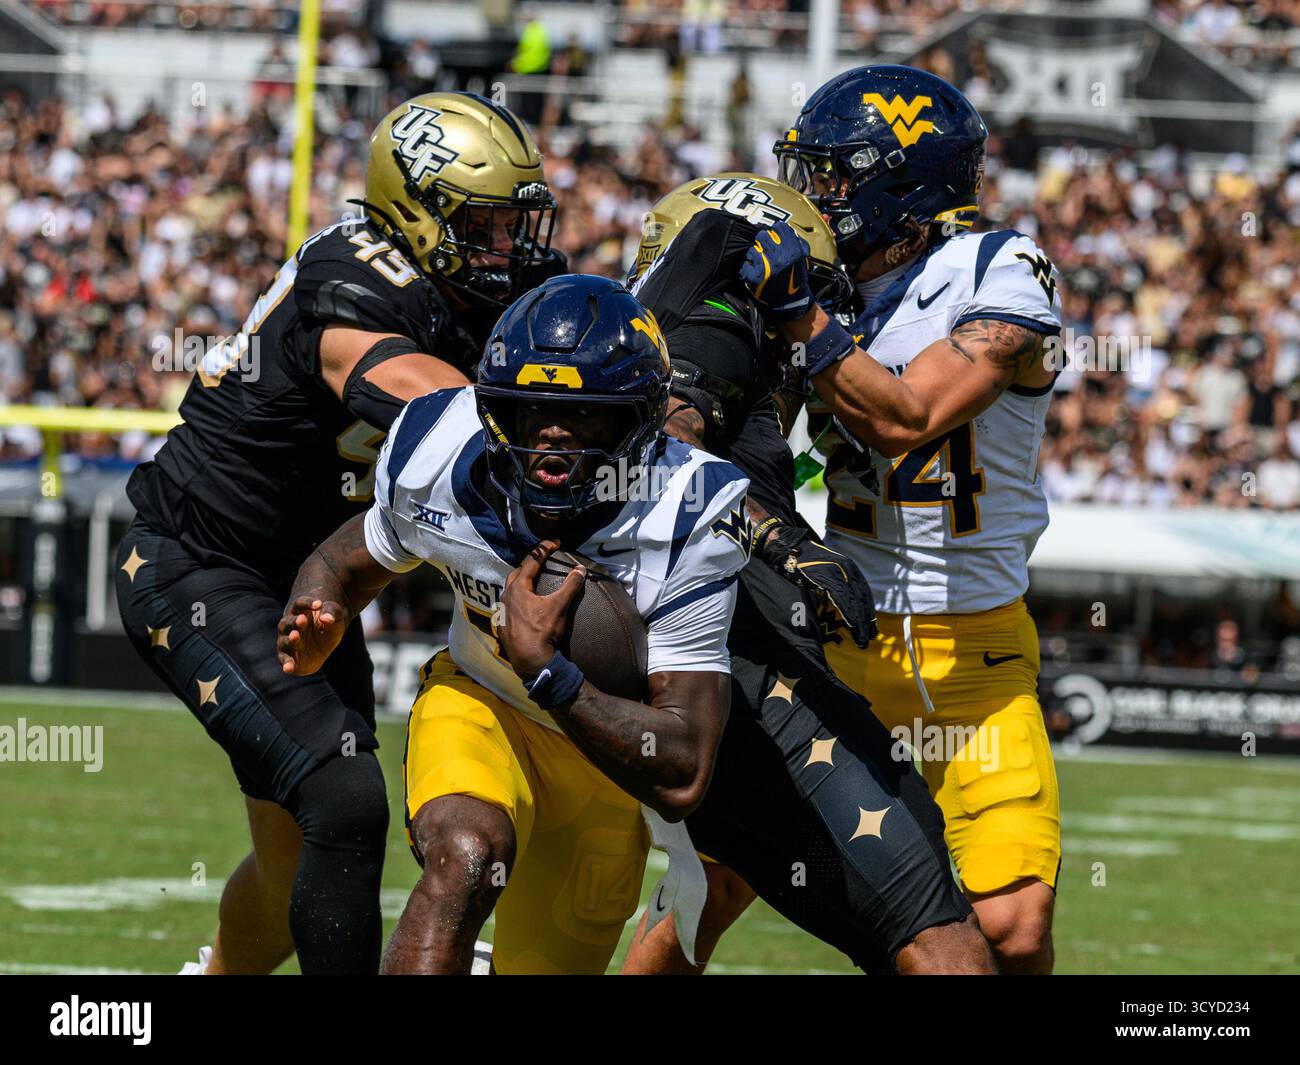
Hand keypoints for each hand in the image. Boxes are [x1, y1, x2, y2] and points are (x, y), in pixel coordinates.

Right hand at [277, 597, 348, 674]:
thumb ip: (332, 613)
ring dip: (290, 639)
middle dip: (295, 622)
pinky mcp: (290, 657)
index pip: (300, 604)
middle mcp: (290, 626)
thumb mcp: (336, 616)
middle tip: (303, 620)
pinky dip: (286, 663)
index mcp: (301, 611)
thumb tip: (326, 618)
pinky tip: (288, 668)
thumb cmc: (329, 624)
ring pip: (285, 640)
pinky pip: (285, 660)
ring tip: (296, 636)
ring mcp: (288, 642)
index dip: (307, 603)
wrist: (324, 642)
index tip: (319, 604)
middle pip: (288, 622)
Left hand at [499, 540, 586, 678]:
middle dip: (528, 565)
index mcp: (518, 589)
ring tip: (532, 582)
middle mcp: (506, 597)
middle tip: (542, 561)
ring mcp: (502, 612)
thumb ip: (570, 586)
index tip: (554, 543)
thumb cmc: (543, 631)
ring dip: (520, 583)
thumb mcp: (559, 606)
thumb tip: (581, 569)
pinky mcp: (502, 626)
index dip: (543, 550)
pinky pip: (508, 606)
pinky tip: (524, 606)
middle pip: (516, 574)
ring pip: (509, 590)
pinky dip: (517, 600)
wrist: (531, 661)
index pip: (530, 561)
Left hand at [739, 221, 813, 321]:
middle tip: (765, 251)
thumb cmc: (796, 278)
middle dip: (763, 242)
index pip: (779, 227)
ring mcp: (766, 266)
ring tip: (760, 263)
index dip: (776, 232)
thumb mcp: (802, 258)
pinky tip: (754, 272)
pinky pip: (744, 264)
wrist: (791, 302)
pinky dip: (747, 268)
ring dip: (754, 255)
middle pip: (762, 235)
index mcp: (793, 250)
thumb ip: (795, 241)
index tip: (774, 238)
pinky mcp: (755, 277)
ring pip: (752, 249)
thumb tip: (781, 227)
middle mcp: (780, 256)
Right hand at [752, 521, 876, 647]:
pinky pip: (841, 598)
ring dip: (859, 621)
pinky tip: (852, 625)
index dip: (868, 611)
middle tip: (869, 638)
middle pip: (861, 598)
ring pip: (854, 600)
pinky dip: (848, 613)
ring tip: (862, 638)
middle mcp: (847, 568)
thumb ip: (836, 585)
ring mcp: (838, 572)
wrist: (789, 548)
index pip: (863, 593)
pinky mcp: (826, 576)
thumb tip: (843, 605)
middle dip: (866, 620)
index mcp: (849, 568)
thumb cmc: (804, 563)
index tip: (871, 628)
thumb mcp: (826, 572)